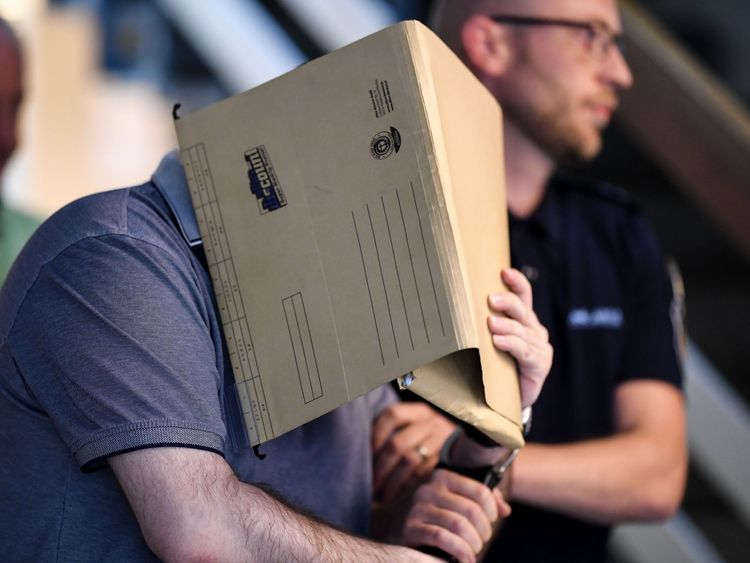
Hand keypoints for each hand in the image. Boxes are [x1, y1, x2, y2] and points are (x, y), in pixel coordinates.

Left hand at [373, 402, 456, 503]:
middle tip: (370, 484)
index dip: (376, 435)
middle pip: (398, 443)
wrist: (455, 446)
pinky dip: (406, 487)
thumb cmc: (422, 439)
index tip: (365, 456)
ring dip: (392, 481)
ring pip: (410, 460)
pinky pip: (422, 474)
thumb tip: (361, 452)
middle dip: (381, 467)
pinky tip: (396, 496)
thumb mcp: (409, 428)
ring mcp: (441, 439)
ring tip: (380, 495)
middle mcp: (431, 422)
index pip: (392, 416)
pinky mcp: (447, 459)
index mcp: (417, 411)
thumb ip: (389, 434)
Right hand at [393, 469, 510, 562]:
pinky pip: (443, 538)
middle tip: (480, 541)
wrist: (389, 526)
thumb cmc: (428, 514)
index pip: (480, 490)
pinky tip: (465, 560)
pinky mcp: (411, 527)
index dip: (492, 510)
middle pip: (472, 511)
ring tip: (472, 551)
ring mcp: (418, 508)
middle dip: (483, 532)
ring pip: (459, 526)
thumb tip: (505, 509)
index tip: (490, 521)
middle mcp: (429, 489)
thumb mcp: (450, 500)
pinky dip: (460, 552)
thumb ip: (478, 499)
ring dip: (473, 544)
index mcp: (443, 477)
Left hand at [488, 268, 552, 406]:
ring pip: (521, 330)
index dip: (516, 282)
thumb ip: (486, 324)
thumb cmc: (497, 366)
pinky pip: (523, 350)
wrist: (509, 399)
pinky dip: (510, 344)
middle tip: (490, 299)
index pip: (524, 295)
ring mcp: (540, 347)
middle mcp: (534, 330)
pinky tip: (498, 342)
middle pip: (522, 310)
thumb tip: (458, 305)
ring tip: (490, 323)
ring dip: (505, 326)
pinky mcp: (540, 364)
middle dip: (506, 302)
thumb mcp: (491, 341)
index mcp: (524, 319)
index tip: (503, 271)